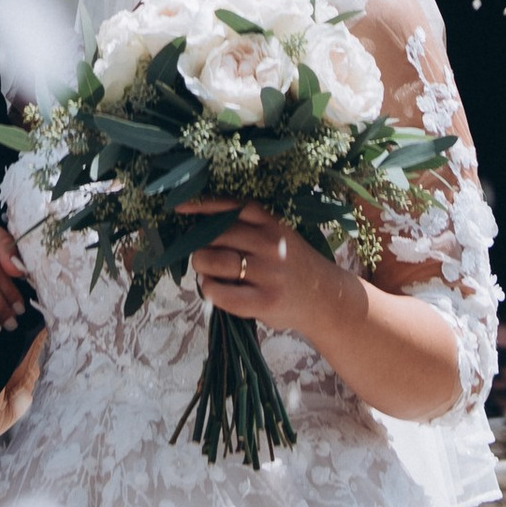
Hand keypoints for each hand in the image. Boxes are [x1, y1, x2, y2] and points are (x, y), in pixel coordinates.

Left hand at [185, 206, 322, 333]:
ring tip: (207, 273)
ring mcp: (268, 273)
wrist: (325, 299)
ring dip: (202, 267)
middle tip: (202, 255)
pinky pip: (222, 293)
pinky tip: (212, 289)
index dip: (203, 205)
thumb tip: (201, 228)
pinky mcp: (265, 301)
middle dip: (200, 245)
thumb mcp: (279, 236)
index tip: (180, 207)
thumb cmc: (292, 266)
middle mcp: (270, 244)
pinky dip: (209, 289)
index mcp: (272, 224)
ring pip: (214, 261)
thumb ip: (249, 229)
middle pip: (216, 235)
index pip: (232, 207)